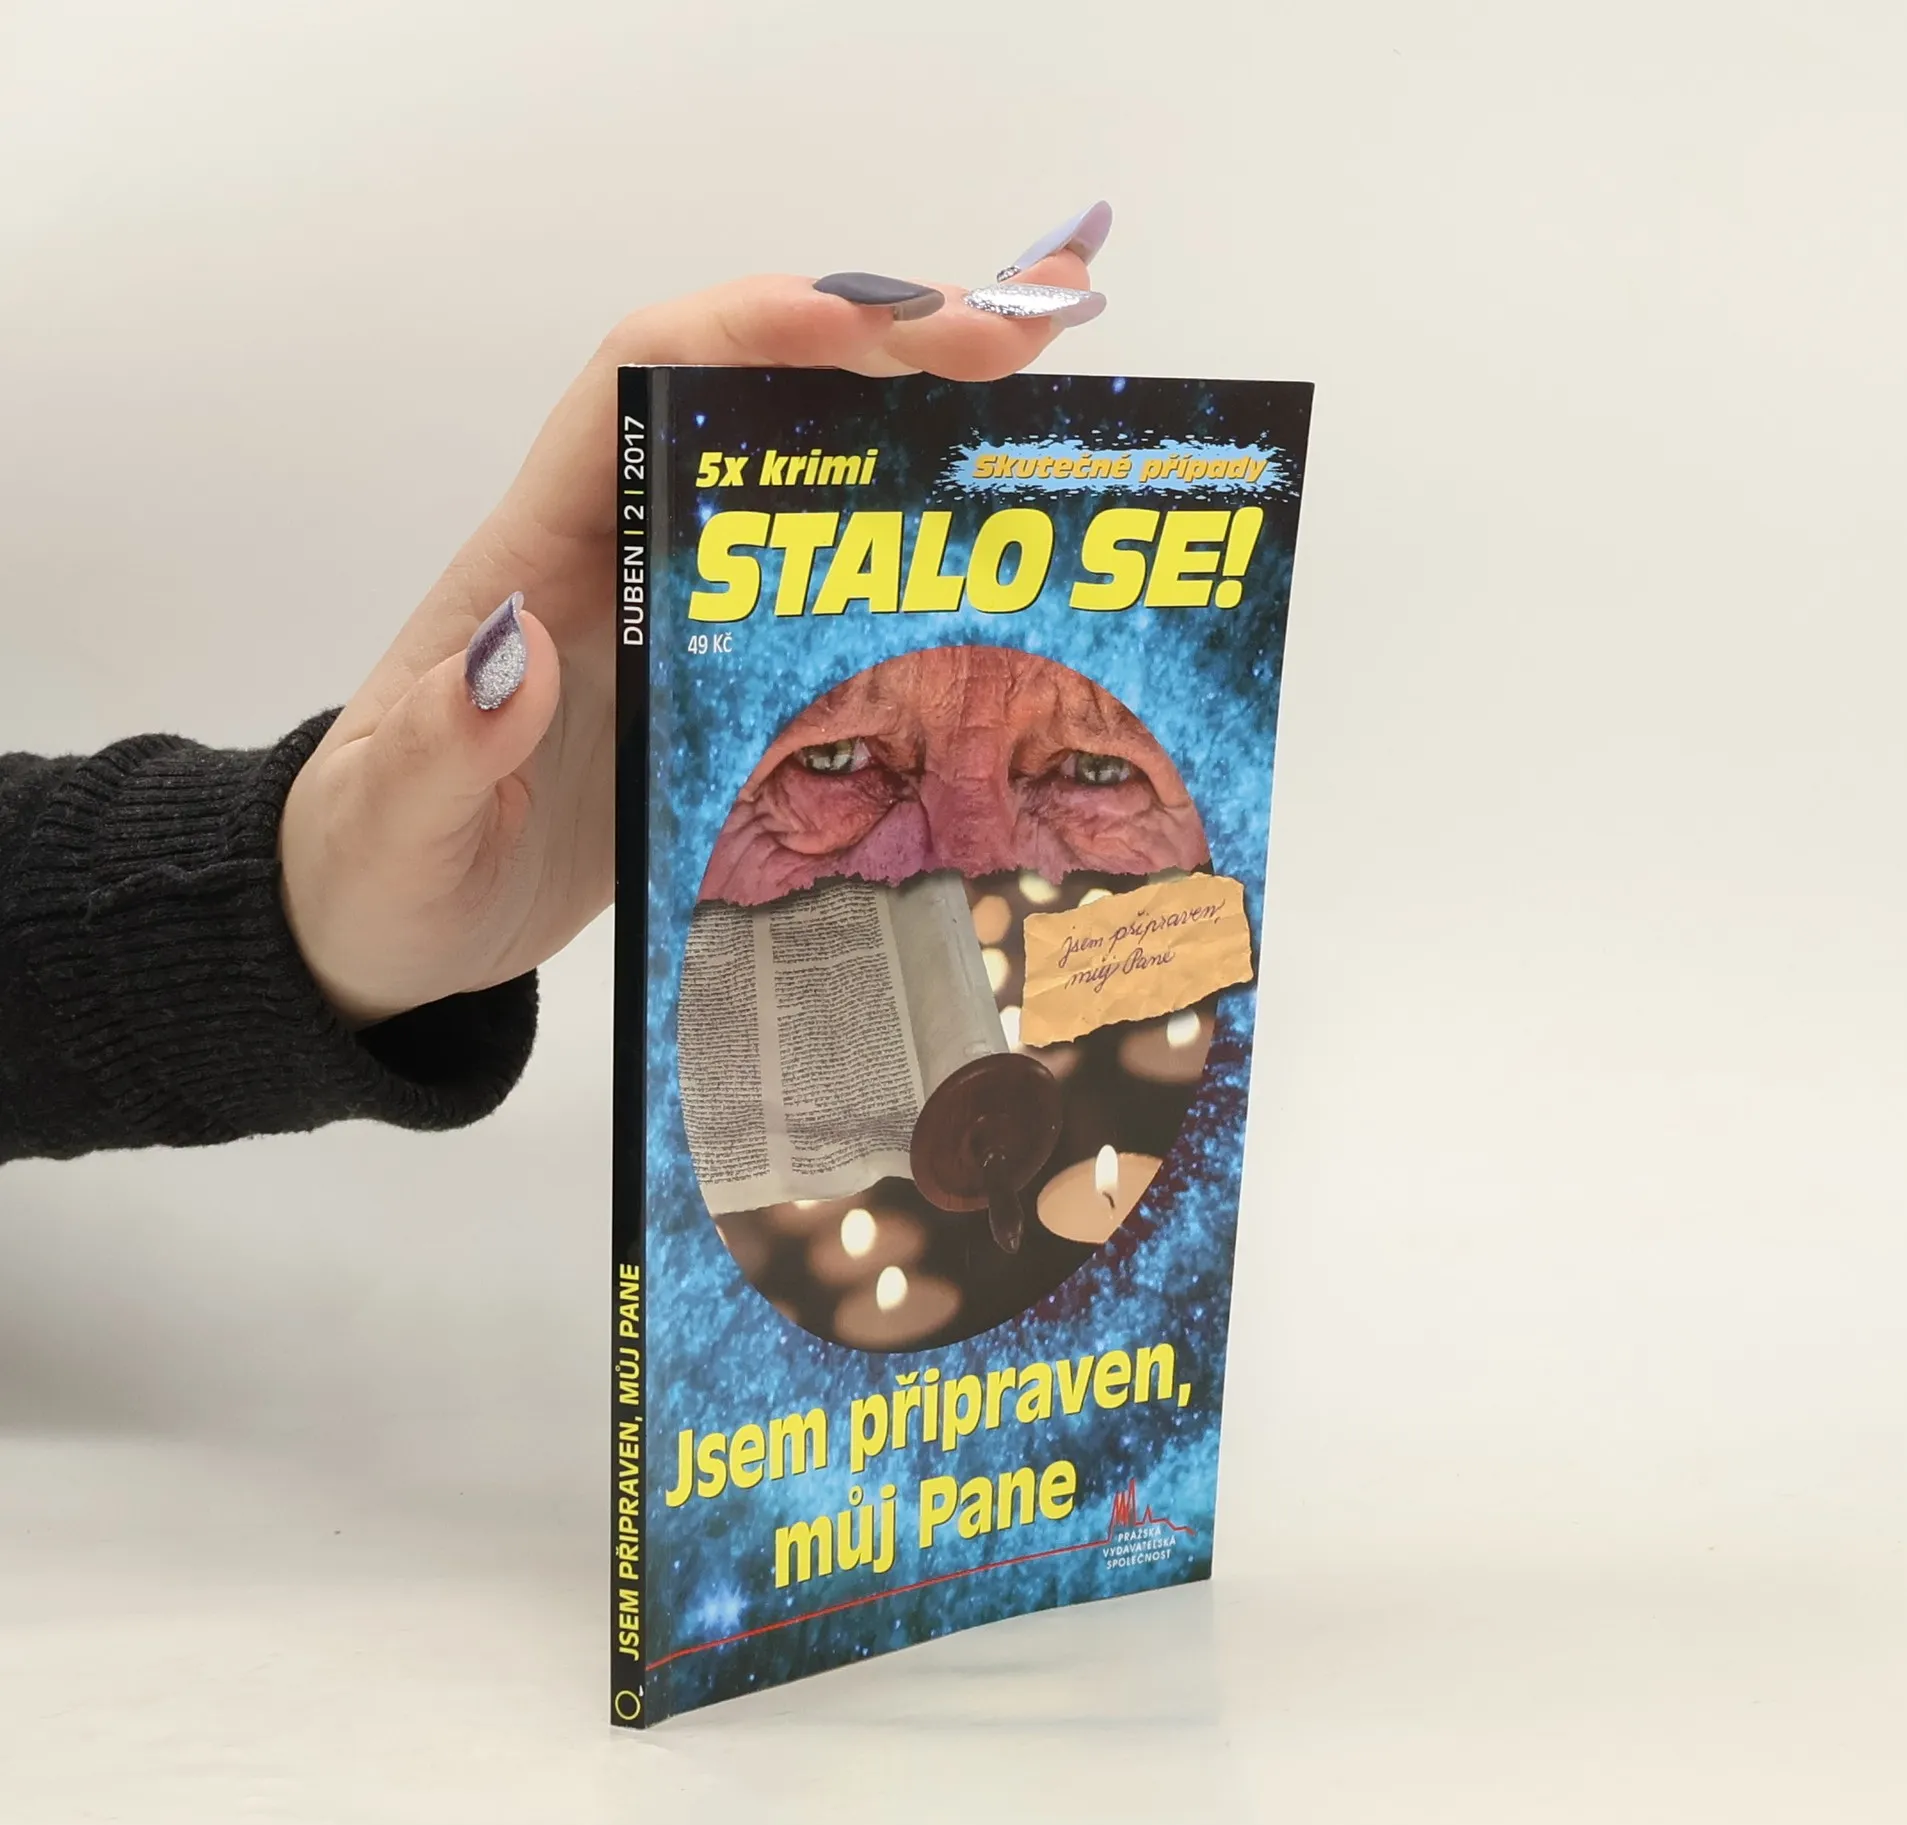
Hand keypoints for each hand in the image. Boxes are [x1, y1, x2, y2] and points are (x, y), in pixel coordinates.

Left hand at [278, 216, 1107, 1025]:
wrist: (390, 928)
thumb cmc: (376, 864)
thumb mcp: (395, 822)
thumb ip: (443, 747)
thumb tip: (514, 649)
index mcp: (540, 552)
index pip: (639, 378)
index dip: (749, 326)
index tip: (871, 329)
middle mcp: (622, 553)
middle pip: (754, 396)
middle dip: (884, 347)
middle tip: (1017, 346)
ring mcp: (679, 615)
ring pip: (807, 477)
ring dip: (920, 421)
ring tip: (1042, 400)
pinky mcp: (718, 683)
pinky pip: (826, 585)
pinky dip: (914, 543)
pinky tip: (1001, 545)